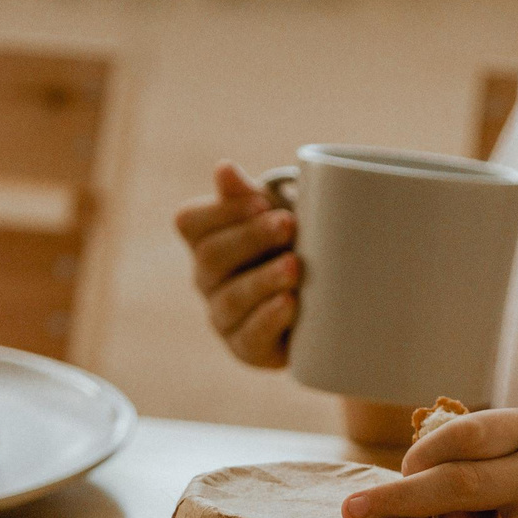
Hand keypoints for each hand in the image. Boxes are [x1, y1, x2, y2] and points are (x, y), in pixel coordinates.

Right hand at [172, 161, 297, 367]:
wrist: (326, 300)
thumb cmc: (292, 246)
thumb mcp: (274, 216)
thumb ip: (247, 195)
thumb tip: (223, 168)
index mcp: (205, 240)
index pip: (191, 222)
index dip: (224, 211)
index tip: (263, 201)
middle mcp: (206, 278)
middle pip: (212, 257)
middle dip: (252, 238)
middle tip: (289, 224)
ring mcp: (223, 316)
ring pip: (230, 298)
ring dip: (264, 279)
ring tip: (295, 266)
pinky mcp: (247, 348)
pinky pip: (249, 337)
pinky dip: (270, 318)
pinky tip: (291, 303)